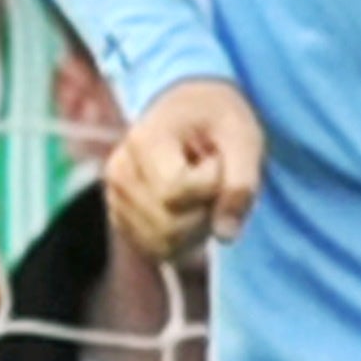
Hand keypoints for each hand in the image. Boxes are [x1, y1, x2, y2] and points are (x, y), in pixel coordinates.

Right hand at [105, 77, 265, 260]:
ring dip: (198, 228)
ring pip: (163, 243)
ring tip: (204, 192)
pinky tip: (193, 210)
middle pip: (170, 224)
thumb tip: (226, 236)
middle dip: (208, 211)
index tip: (218, 157)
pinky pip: (156, 250)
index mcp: (144, 140)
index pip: (177, 191)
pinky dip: (184, 241)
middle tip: (216, 178)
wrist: (190, 110)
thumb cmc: (219, 119)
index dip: (212, 184)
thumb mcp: (244, 138)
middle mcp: (119, 172)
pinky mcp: (122, 218)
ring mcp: (116, 198)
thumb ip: (240, 184)